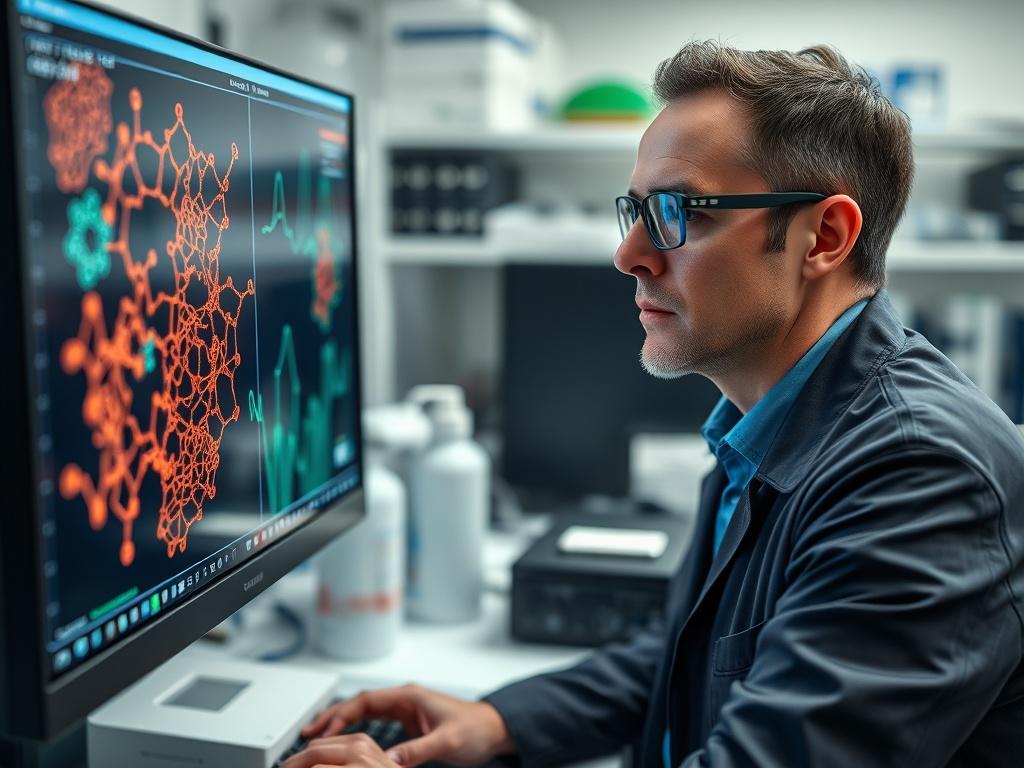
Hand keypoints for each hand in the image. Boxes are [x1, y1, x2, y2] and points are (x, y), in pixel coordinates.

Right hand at [299, 684, 515, 766]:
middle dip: (333, 715)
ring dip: (343, 722)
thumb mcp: (447, 741)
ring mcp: (407, 710)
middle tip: (308, 731)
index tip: (322, 729)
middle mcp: (406, 699)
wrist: (495, 729)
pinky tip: (346, 740)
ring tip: (319, 735)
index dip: (341, 714)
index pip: (366, 701)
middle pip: (360, 703)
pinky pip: (375, 722)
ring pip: (365, 712)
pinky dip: (358, 729)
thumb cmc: (475, 729)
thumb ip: (417, 750)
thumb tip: (388, 761)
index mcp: (411, 696)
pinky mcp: (410, 722)